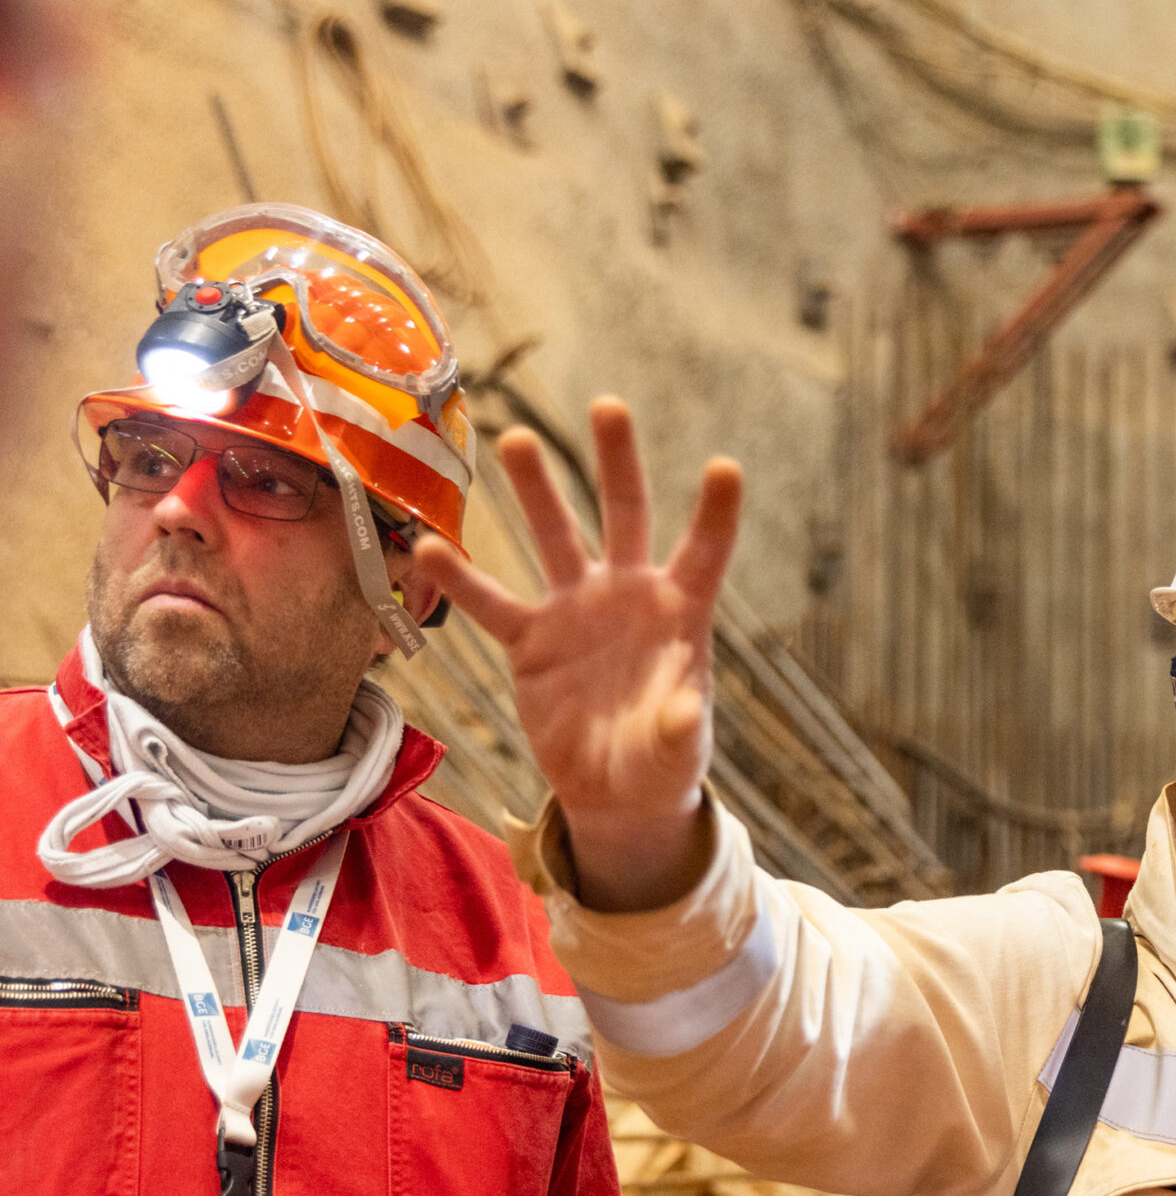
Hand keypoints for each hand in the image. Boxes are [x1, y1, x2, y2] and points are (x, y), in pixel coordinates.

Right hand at [415, 397, 742, 911]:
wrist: (616, 790)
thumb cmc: (663, 761)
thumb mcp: (678, 752)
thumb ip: (680, 728)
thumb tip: (684, 711)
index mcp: (681, 613)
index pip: (703, 552)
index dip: (715, 512)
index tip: (725, 466)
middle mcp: (628, 595)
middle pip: (625, 514)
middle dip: (617, 462)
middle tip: (608, 406)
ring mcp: (576, 611)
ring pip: (555, 538)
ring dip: (538, 491)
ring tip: (517, 439)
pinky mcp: (531, 641)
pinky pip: (492, 605)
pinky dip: (462, 582)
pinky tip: (429, 548)